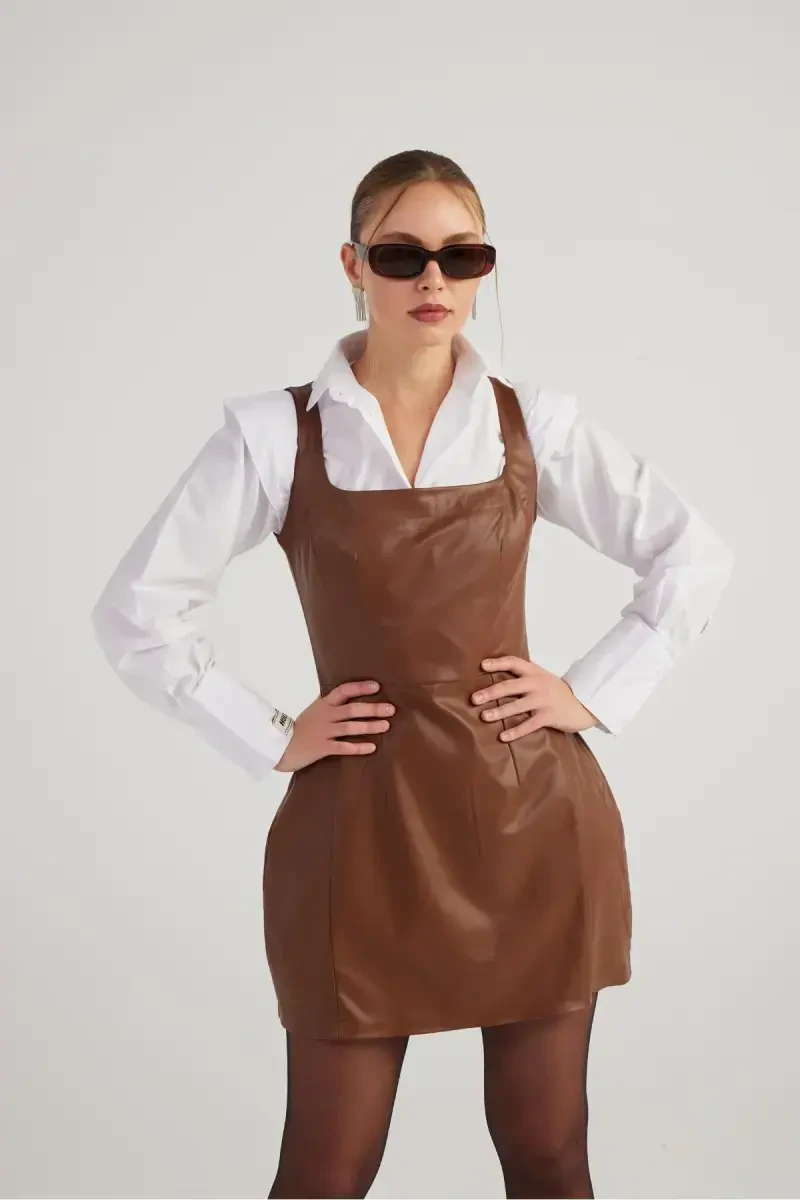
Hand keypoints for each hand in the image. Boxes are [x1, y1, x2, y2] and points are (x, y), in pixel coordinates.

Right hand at [274, 680, 394, 771]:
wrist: (279, 745)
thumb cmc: (300, 729)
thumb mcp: (314, 712)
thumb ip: (331, 706)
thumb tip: (351, 698)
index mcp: (323, 704)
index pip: (343, 691)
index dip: (360, 688)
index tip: (376, 686)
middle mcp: (325, 716)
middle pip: (351, 709)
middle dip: (372, 709)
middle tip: (391, 709)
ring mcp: (324, 732)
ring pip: (350, 727)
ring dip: (369, 726)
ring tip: (386, 726)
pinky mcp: (322, 748)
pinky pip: (343, 747)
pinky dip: (358, 747)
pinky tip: (372, 747)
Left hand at [470, 655, 598, 740]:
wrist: (583, 705)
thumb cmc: (557, 692)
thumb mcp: (543, 678)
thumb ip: (524, 677)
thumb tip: (496, 680)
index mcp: (535, 672)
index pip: (514, 663)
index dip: (498, 663)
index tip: (482, 666)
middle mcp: (537, 684)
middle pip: (510, 686)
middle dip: (491, 692)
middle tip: (474, 698)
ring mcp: (543, 700)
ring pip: (517, 706)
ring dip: (499, 712)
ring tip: (484, 716)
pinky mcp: (549, 716)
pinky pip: (529, 724)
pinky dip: (515, 731)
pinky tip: (503, 736)